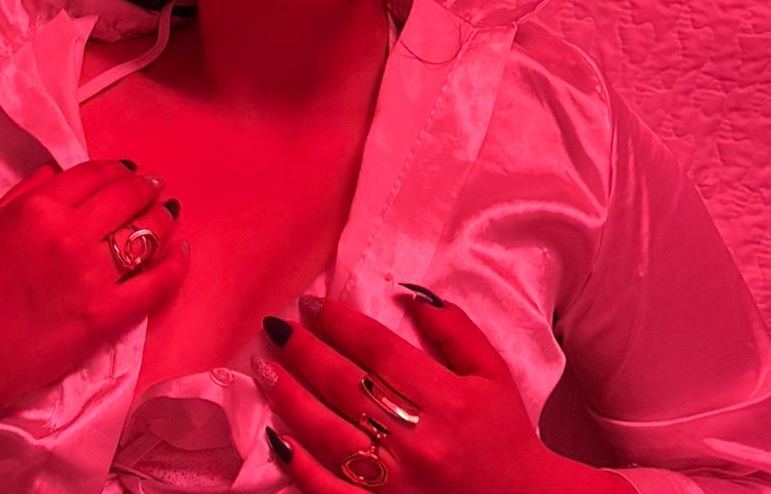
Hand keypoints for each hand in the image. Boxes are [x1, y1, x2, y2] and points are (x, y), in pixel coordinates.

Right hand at [0, 159, 187, 426]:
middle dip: (146, 188)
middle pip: (127, 196)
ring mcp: (91, 275)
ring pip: (146, 233)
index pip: (95, 173)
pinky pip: (156, 284)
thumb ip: (28, 190)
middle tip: (154, 190)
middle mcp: (70, 234)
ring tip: (168, 216)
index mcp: (40, 207)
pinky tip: (181, 254)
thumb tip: (60, 170)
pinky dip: (175, 266)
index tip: (129, 173)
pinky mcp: (105, 316)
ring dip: (163, 220)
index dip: (119, 170)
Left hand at [254, 288, 563, 493]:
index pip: (379, 350)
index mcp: (447, 400)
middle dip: (304, 353)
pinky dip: (299, 465)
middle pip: (346, 387)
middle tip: (276, 329)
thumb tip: (410, 297)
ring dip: (291, 398)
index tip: (312, 305)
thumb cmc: (505, 435)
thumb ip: (456, 330)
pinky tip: (275, 437)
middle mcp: (418, 441)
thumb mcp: (492, 374)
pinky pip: (329, 490)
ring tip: (265, 369)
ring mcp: (397, 484)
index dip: (340, 323)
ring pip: (329, 435)